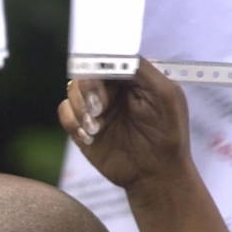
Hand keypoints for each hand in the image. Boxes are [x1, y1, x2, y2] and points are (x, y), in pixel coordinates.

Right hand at [57, 58, 191, 190]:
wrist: (155, 174)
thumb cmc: (167, 134)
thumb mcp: (165, 94)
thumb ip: (141, 69)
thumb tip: (113, 56)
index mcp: (131, 76)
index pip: (107, 57)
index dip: (100, 65)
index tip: (100, 80)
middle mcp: (111, 88)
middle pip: (86, 71)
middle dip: (89, 90)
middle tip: (99, 110)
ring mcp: (95, 106)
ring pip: (71, 90)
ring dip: (80, 108)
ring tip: (95, 128)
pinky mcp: (81, 125)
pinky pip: (64, 111)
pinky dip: (71, 121)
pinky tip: (87, 136)